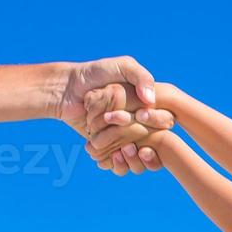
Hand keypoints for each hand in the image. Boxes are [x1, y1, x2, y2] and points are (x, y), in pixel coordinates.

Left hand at [57, 58, 174, 175]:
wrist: (67, 89)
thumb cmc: (95, 73)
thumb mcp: (122, 66)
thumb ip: (142, 77)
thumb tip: (150, 100)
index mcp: (148, 108)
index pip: (165, 120)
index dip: (158, 121)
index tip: (141, 115)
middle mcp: (139, 126)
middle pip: (156, 145)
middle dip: (148, 145)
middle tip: (133, 140)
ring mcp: (124, 140)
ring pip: (140, 161)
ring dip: (134, 160)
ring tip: (123, 151)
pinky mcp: (109, 150)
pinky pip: (120, 166)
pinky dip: (118, 165)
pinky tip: (112, 156)